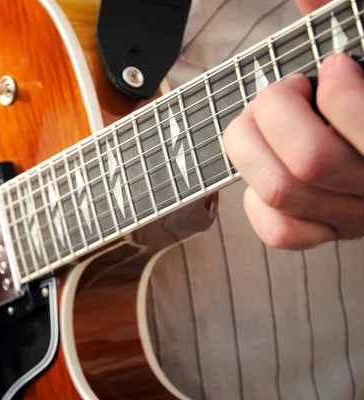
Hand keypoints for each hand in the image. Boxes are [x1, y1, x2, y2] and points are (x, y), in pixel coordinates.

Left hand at [223, 53, 363, 248]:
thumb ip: (343, 19)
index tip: (331, 68)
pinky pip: (281, 231)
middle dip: (276, 110)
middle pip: (307, 162)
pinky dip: (257, 200)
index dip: (336, 89)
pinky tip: (267, 168)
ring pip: (281, 192)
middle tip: (286, 89)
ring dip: (252, 145)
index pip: (356, 126)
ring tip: (267, 121)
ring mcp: (355, 217)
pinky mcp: (328, 233)